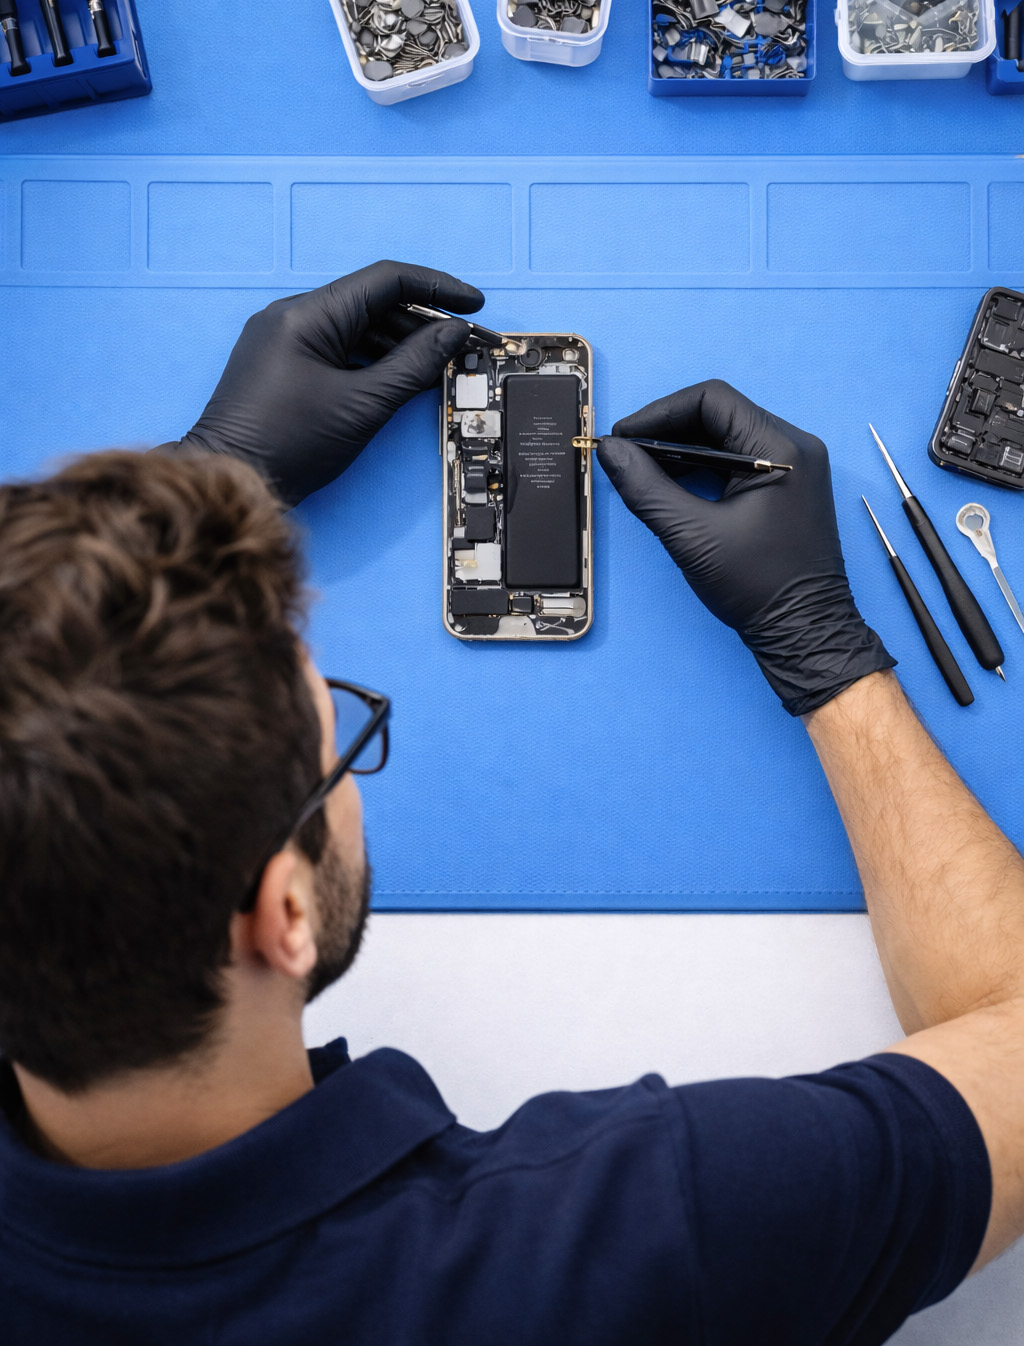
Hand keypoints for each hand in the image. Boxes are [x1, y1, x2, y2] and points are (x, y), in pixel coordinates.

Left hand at [166, 261, 484, 507]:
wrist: (230, 479)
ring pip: (358, 327)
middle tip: (461, 343)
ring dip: (401, 343)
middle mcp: (294, 316)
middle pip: (374, 303)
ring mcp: (286, 339)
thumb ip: (414, 366)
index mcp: (309, 314)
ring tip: (438, 365)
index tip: (472, 303)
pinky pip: (339, 348)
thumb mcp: (363, 405)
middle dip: (422, 321)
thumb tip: (452, 336)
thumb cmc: (285, 445)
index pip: (387, 280)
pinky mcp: (284, 363)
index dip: (437, 289)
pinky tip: (402, 378)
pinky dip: (374, 359)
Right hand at [598, 380, 893, 714]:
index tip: (623, 438)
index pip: (711, 399)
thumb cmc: (756, 587)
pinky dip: (702, 467)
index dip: (659, 413)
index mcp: (780, 447)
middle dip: (667, 431)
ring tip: (642, 470)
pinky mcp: (786, 487)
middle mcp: (793, 445)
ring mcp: (793, 466)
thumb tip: (610, 451)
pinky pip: (737, 460)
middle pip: (718, 414)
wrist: (803, 632)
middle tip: (626, 455)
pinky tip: (671, 485)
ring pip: (725, 437)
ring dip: (682, 449)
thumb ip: (645, 487)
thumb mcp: (691, 535)